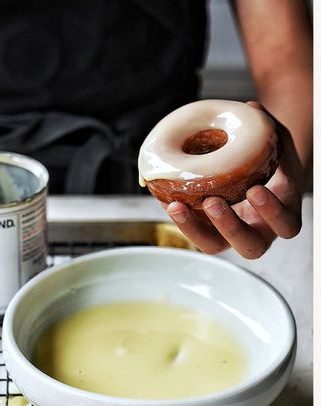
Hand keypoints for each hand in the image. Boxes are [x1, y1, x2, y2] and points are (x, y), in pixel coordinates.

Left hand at [163, 107, 303, 259]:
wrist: (264, 172)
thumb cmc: (275, 158)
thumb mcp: (278, 142)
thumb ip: (270, 128)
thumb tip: (250, 108)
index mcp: (284, 213)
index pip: (286, 224)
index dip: (271, 212)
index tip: (255, 190)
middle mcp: (260, 231)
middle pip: (250, 247)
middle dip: (229, 227)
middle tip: (212, 202)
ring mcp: (234, 235)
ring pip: (216, 246)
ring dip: (196, 230)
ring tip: (178, 206)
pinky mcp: (212, 232)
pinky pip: (196, 233)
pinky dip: (182, 220)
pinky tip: (169, 202)